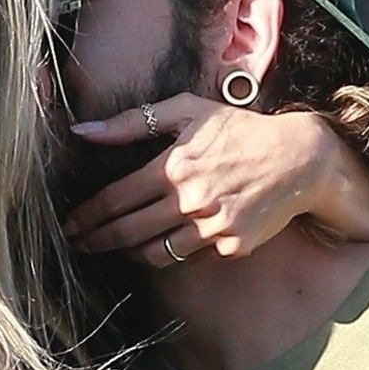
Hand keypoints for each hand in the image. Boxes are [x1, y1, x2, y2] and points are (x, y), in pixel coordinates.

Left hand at [65, 93, 338, 268]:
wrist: (299, 159)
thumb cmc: (240, 130)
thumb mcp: (188, 111)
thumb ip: (133, 122)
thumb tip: (83, 131)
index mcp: (174, 166)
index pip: (115, 200)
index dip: (86, 216)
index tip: (68, 225)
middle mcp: (190, 201)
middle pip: (127, 231)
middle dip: (95, 240)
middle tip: (75, 245)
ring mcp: (212, 228)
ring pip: (154, 253)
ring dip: (127, 253)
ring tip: (113, 248)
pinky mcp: (231, 246)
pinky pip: (187, 258)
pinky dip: (168, 255)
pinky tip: (156, 247)